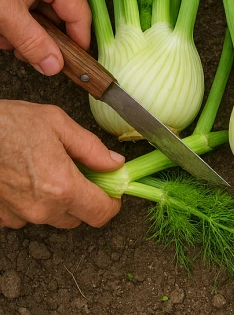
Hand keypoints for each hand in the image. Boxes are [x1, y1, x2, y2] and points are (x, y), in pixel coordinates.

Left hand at [0, 0, 90, 73]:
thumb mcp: (3, 12)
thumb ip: (31, 41)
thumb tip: (54, 64)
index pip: (79, 14)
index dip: (76, 42)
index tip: (69, 64)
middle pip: (56, 10)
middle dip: (36, 34)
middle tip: (19, 51)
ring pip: (39, 3)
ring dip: (21, 24)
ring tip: (1, 34)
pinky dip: (15, 9)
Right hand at [0, 100, 123, 227]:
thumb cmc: (6, 125)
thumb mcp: (58, 124)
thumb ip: (92, 148)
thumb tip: (114, 163)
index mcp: (61, 186)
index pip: (101, 213)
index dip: (111, 202)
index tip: (111, 189)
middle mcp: (41, 208)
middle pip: (79, 218)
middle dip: (84, 198)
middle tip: (78, 172)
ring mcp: (19, 215)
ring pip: (53, 217)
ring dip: (57, 200)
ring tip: (46, 169)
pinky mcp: (1, 216)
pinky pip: (28, 215)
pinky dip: (33, 201)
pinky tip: (27, 177)